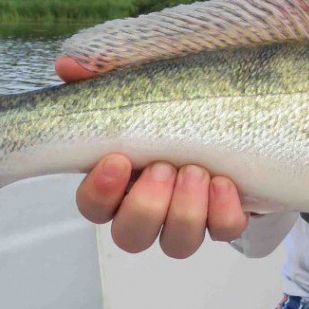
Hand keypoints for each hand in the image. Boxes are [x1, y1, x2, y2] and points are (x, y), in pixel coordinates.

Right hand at [58, 57, 247, 256]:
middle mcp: (150, 208)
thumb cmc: (175, 104)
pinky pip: (225, 231)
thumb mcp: (140, 85)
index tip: (117, 160)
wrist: (239, 112)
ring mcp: (188, 218)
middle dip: (146, 205)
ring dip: (184, 210)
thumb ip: (103, 77)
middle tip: (163, 167)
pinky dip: (223, 211)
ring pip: (176, 243)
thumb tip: (69, 65)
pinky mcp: (226, 216)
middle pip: (130, 235)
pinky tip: (224, 183)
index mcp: (120, 181)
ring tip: (196, 171)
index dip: (100, 192)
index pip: (93, 205)